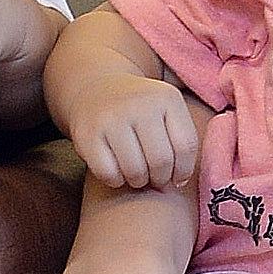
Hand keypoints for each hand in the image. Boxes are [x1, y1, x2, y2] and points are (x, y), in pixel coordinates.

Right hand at [63, 76, 201, 192]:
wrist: (95, 91)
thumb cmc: (141, 112)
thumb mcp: (167, 112)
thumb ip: (182, 141)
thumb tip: (180, 182)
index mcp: (166, 97)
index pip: (185, 147)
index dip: (183, 170)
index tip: (176, 177)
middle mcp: (139, 103)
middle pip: (161, 161)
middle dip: (160, 179)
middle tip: (154, 178)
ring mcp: (111, 117)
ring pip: (135, 171)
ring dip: (139, 182)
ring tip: (138, 175)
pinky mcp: (87, 134)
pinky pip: (109, 174)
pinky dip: (115, 181)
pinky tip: (117, 171)